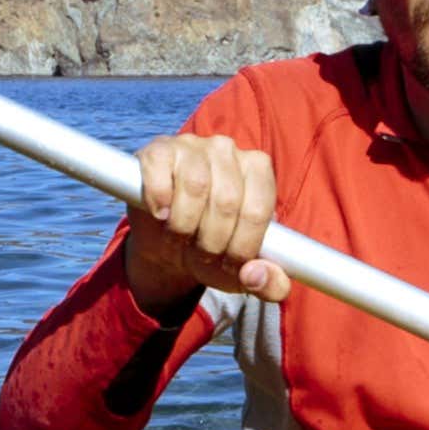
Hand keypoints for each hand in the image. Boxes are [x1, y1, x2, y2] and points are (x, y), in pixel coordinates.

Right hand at [119, 132, 291, 314]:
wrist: (167, 243)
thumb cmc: (212, 250)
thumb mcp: (243, 274)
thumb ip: (270, 284)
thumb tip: (256, 275)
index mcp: (258, 169)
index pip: (258, 211)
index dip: (242, 247)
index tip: (228, 264)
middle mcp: (228, 149)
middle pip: (226, 201)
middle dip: (211, 242)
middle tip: (200, 254)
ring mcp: (193, 145)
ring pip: (195, 187)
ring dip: (184, 226)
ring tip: (180, 237)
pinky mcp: (159, 149)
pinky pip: (161, 173)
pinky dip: (159, 200)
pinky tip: (160, 214)